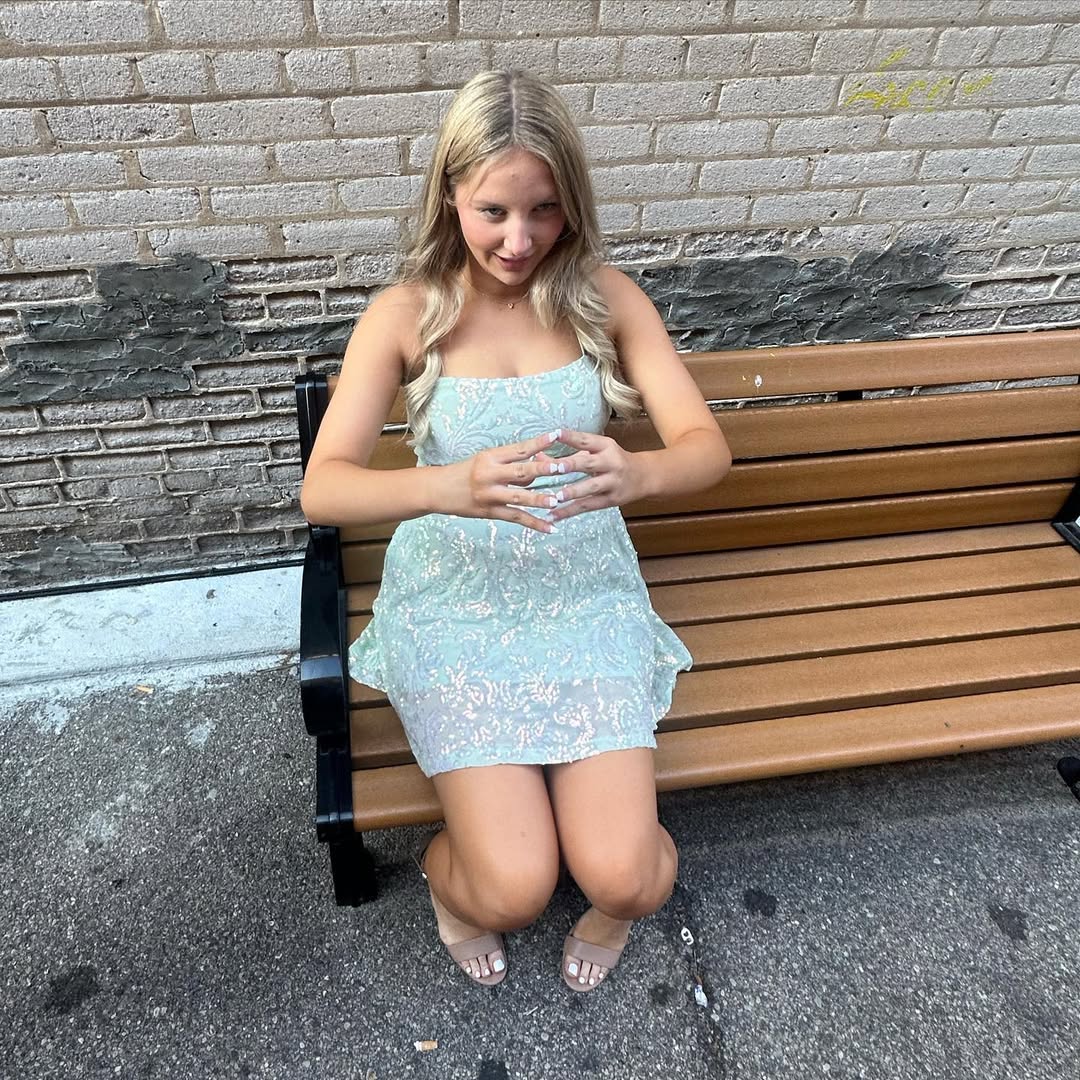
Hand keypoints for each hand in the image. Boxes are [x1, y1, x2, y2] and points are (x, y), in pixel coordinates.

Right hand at [433, 428, 565, 532]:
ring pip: (519, 497)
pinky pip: (516, 518)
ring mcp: (489, 495)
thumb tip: (539, 464)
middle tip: (562, 467)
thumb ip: (510, 463)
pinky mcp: (489, 512)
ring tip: (557, 500)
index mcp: (490, 457)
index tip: (556, 435)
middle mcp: (490, 475)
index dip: (539, 442)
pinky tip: (550, 528)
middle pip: (521, 471)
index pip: (519, 449)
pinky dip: (534, 523)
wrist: (436, 490)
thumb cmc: (463, 472)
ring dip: (540, 499)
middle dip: (543, 469)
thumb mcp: (485, 461)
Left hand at [539, 428, 646, 521]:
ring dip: (572, 492)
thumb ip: (568, 453)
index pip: (585, 440)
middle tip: (553, 467)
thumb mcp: (596, 452)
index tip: (553, 434)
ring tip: (555, 497)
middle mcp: (610, 462)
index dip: (570, 437)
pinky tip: (554, 515)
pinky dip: (570, 511)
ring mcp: (612, 482)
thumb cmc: (613, 461)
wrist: (645, 476)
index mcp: (606, 446)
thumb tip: (537, 455)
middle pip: (588, 463)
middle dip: (570, 465)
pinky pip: (588, 506)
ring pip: (590, 487)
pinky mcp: (611, 500)